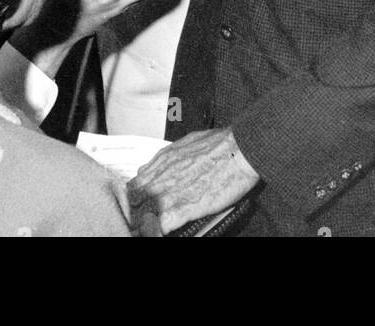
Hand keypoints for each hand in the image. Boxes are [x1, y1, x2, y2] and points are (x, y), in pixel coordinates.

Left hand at [128, 128, 259, 235]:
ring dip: (145, 223)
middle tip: (140, 221)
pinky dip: (160, 230)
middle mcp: (163, 177)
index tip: (138, 204)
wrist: (239, 150)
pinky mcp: (186, 208)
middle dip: (137, 213)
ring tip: (149, 229)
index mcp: (163, 161)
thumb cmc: (220, 143)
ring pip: (145, 215)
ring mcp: (172, 193)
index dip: (135, 197)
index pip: (135, 185)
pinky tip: (164, 231)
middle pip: (136, 202)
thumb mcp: (188, 141)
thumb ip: (171, 156)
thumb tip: (161, 162)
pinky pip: (162, 225)